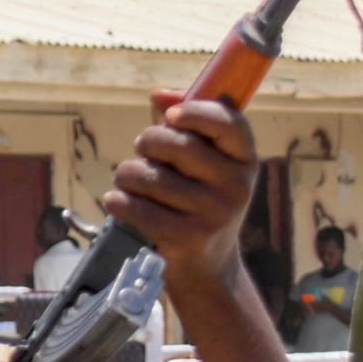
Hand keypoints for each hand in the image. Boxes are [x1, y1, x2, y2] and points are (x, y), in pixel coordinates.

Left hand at [103, 94, 260, 319]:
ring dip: (126, 174)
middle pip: (177, 144)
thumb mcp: (204, 164)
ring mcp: (213, 213)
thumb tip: (158, 94)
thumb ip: (183, 126)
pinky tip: (118, 201)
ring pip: (148, 175)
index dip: (195, 111)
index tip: (169, 114)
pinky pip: (135, 207)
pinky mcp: (185, 237)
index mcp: (245, 160)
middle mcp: (236, 186)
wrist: (206, 267)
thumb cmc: (197, 201)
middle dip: (147, 142)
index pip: (229, 122)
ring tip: (128, 182)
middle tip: (142, 151)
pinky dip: (117, 201)